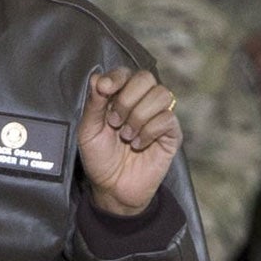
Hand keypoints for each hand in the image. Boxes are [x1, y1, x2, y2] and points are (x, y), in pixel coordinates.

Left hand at [77, 67, 182, 216]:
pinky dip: (149, 132)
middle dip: (127, 99)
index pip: (126, 73)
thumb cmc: (100, 158)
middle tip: (114, 121)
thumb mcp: (89, 131)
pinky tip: (138, 145)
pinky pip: (168, 118)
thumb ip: (93, 104)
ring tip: (126, 135)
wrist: (112, 188)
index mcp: (121, 96)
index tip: (104, 90)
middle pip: (146, 78)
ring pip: (161, 94)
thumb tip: (97, 78)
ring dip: (138, 116)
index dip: (116, 77)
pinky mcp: (171, 134)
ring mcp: (159, 116)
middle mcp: (142, 102)